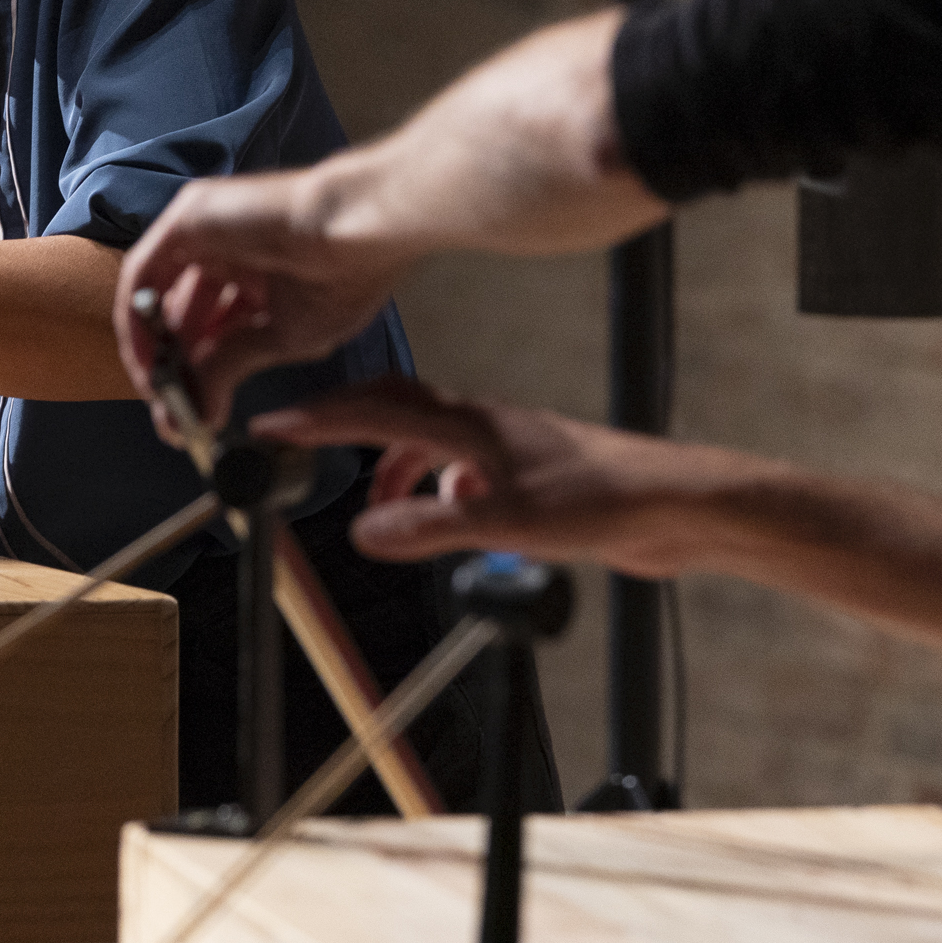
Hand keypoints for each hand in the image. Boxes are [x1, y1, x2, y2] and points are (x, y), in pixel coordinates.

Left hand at [115, 163, 419, 428]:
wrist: (356, 231)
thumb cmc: (341, 278)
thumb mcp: (280, 337)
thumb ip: (230, 366)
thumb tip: (201, 410)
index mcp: (254, 276)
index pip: (208, 329)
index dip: (196, 375)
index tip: (190, 417)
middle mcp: (224, 251)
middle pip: (178, 316)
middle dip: (172, 368)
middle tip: (170, 414)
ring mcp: (203, 230)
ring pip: (156, 296)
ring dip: (153, 350)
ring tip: (162, 395)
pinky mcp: (188, 216)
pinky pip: (145, 273)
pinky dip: (140, 320)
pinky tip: (150, 360)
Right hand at [252, 375, 714, 577]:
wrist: (671, 505)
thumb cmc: (603, 500)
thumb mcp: (503, 521)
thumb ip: (429, 526)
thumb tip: (365, 532)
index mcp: (467, 423)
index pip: (371, 409)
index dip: (315, 417)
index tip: (270, 425)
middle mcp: (480, 426)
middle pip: (391, 410)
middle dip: (340, 426)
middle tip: (298, 446)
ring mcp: (504, 448)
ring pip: (425, 442)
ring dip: (389, 468)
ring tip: (370, 510)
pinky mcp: (526, 474)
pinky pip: (459, 469)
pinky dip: (433, 489)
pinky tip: (442, 517)